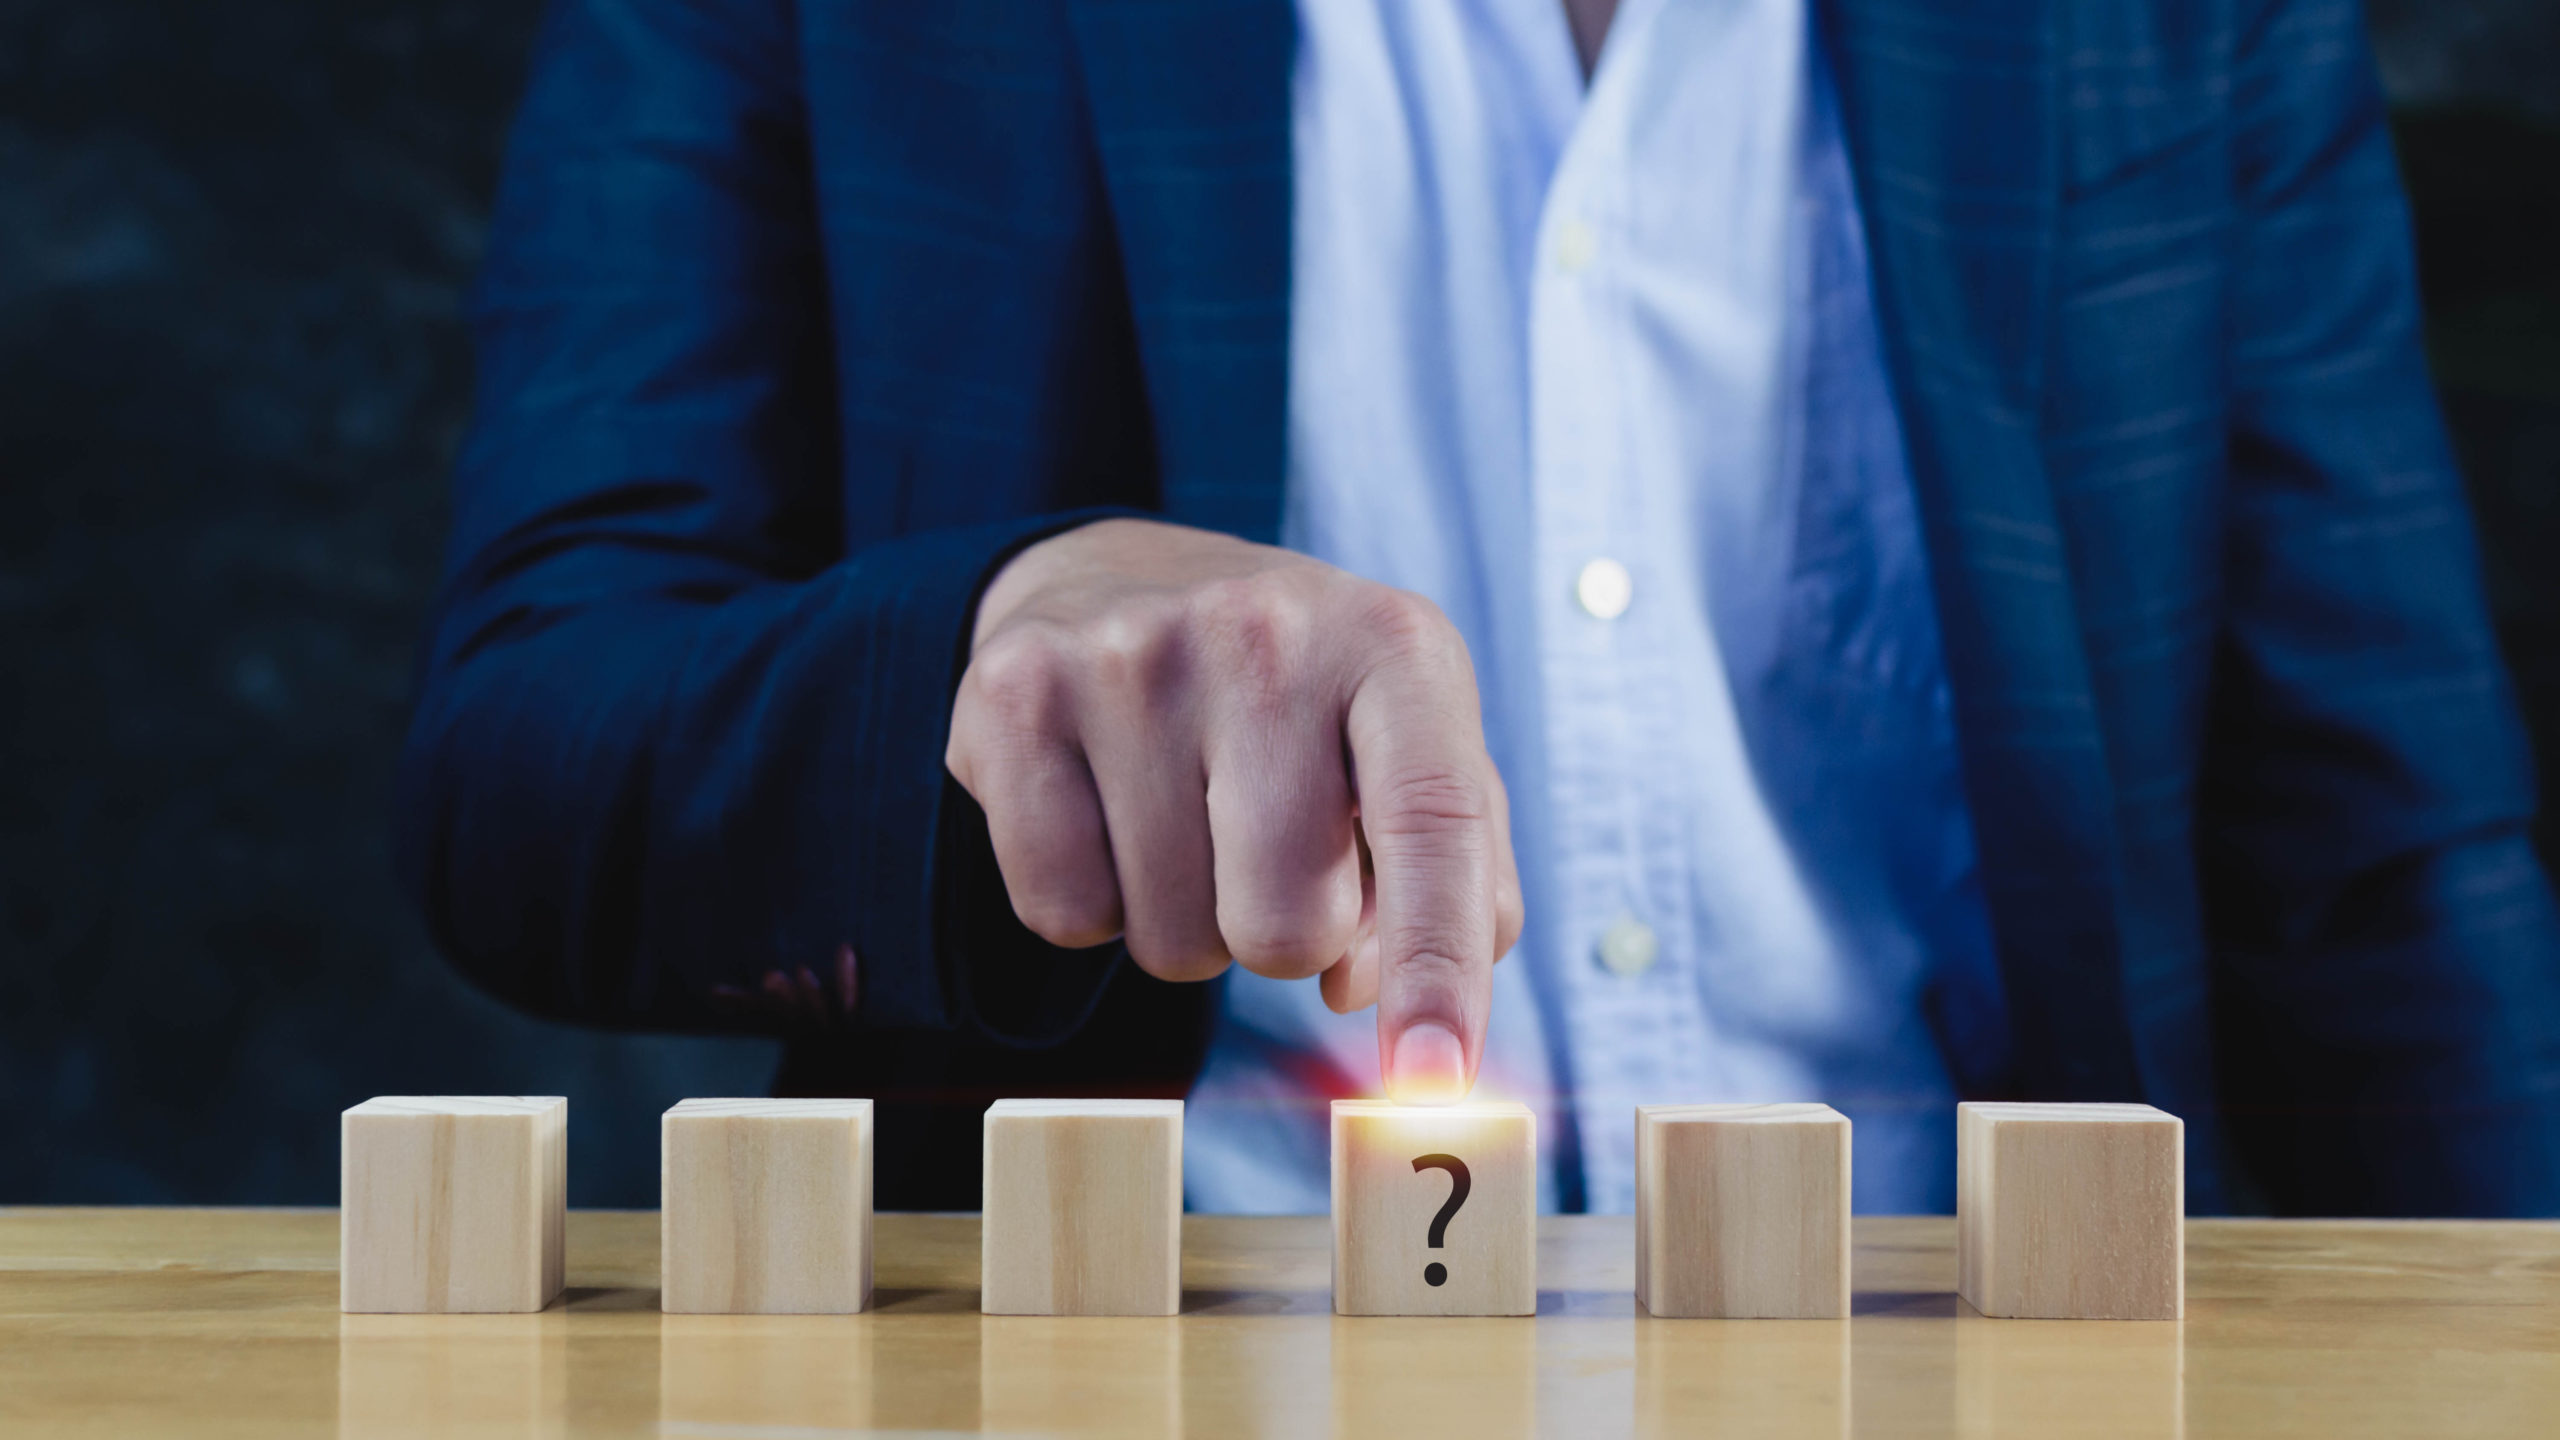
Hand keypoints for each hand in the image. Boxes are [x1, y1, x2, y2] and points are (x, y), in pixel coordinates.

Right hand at [946, 518, 1523, 1101]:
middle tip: (1260, 854)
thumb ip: (1455, 886)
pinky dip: (1089, 907)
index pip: (1435, 820)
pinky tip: (1104, 816)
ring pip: (1172, 941)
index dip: (1439, 967)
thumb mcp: (1410, 753)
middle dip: (1282, 940)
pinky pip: (1062, 914)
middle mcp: (1266, 631)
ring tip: (1184, 819)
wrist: (1122, 579)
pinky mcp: (1014, 694)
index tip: (1432, 1084)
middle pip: (1286, 927)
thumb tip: (1366, 995)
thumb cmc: (1300, 706)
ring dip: (1186, 923)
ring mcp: (1130, 656)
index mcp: (1394, 646)